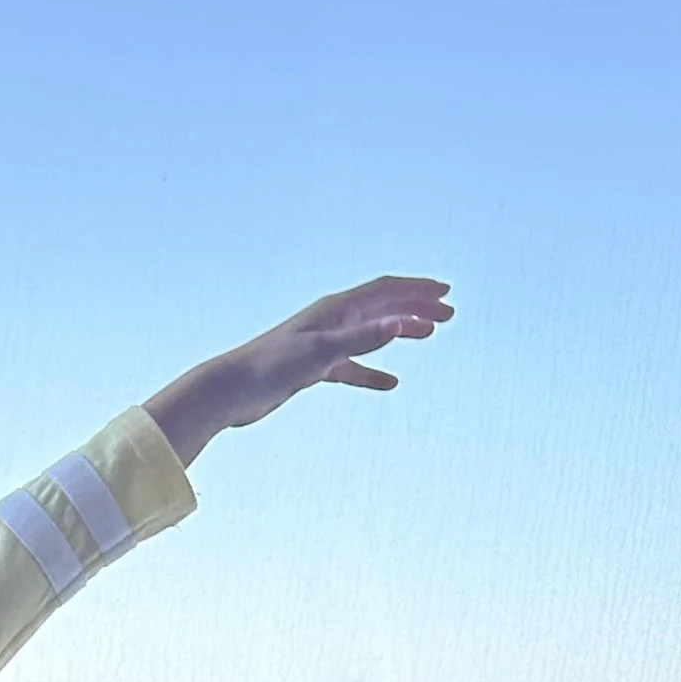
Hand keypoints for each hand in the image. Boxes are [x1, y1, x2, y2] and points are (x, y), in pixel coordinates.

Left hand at [144, 276, 453, 465]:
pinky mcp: (312, 370)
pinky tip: (390, 383)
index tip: (447, 292)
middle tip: (449, 314)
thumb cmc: (271, 367)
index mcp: (335, 309)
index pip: (385, 290)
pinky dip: (372, 372)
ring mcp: (322, 344)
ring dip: (400, 332)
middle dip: (417, 307)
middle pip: (382, 307)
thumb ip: (362, 339)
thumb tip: (401, 324)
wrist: (231, 391)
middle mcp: (330, 321)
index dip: (417, 290)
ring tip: (428, 335)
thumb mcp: (321, 353)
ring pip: (370, 334)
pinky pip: (351, 368)